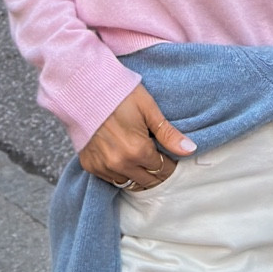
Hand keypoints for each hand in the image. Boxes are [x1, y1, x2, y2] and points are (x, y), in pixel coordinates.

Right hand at [78, 85, 195, 191]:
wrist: (82, 88)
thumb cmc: (118, 93)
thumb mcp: (147, 108)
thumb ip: (168, 133)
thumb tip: (189, 149)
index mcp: (138, 150)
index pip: (162, 170)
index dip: (169, 163)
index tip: (170, 156)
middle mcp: (120, 164)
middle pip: (147, 181)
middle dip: (156, 172)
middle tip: (157, 158)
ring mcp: (103, 166)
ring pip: (129, 183)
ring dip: (138, 174)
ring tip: (140, 159)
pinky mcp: (90, 165)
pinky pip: (110, 179)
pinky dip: (119, 172)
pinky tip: (122, 158)